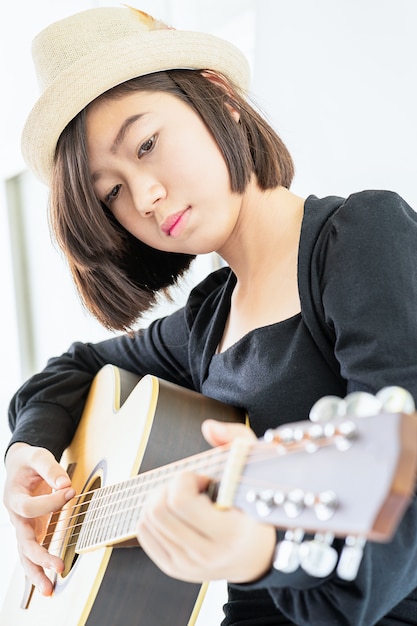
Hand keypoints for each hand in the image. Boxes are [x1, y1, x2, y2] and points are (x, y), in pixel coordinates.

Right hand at [3, 443, 74, 595]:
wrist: (19, 466)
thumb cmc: (29, 462)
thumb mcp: (38, 456)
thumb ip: (50, 469)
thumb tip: (66, 486)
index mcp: (13, 497)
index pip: (29, 507)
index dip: (50, 502)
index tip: (70, 492)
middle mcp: (16, 517)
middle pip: (23, 543)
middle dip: (40, 557)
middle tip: (59, 566)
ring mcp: (23, 527)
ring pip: (25, 555)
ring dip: (37, 573)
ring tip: (49, 590)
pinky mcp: (32, 531)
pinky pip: (33, 552)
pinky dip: (39, 567)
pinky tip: (48, 583)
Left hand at [136, 420, 275, 583]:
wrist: (256, 555)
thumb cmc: (253, 505)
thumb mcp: (255, 467)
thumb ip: (236, 439)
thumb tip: (208, 427)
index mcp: (230, 533)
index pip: (181, 501)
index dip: (187, 479)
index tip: (205, 479)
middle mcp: (207, 554)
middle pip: (159, 509)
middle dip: (171, 487)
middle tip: (191, 486)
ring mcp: (187, 565)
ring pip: (148, 519)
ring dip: (160, 498)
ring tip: (184, 498)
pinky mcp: (173, 568)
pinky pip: (143, 532)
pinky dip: (152, 515)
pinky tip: (175, 513)